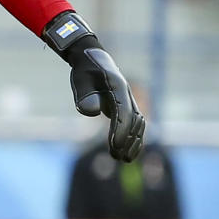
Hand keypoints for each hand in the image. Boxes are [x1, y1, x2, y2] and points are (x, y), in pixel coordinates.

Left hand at [68, 47, 146, 161]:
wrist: (94, 59)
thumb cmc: (85, 70)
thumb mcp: (80, 79)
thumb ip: (85, 95)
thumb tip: (91, 112)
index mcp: (117, 86)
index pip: (123, 112)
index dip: (121, 130)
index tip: (114, 147)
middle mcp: (128, 94)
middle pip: (134, 121)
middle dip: (128, 141)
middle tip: (118, 158)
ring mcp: (130, 100)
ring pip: (139, 124)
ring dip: (134, 142)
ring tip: (125, 159)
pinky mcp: (129, 106)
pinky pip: (137, 124)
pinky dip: (135, 138)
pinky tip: (129, 151)